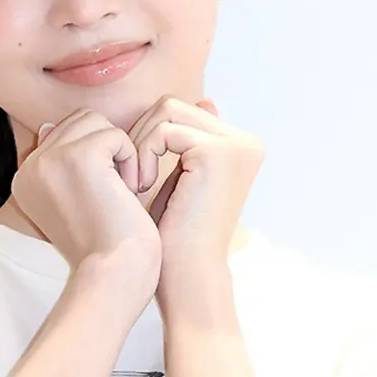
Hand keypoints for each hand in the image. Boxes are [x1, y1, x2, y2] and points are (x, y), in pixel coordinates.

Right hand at [12, 108, 161, 298]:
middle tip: (117, 189)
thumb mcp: (73, 200)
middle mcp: (30, 166)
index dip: (96, 156)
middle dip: (106, 147)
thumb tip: (48, 125)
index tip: (102, 196)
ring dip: (118, 150)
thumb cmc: (104, 244)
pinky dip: (131, 159)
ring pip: (95, 121)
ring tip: (122, 188)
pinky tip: (130, 191)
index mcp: (25, 177)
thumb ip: (59, 163)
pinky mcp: (78, 156)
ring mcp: (50, 159)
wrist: (113, 274)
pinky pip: (115, 134)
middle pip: (79, 121)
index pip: (64, 133)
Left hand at [129, 96, 263, 266]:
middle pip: (173, 105)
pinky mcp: (218, 152)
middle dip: (142, 134)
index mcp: (241, 145)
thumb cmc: (177, 235)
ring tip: (137, 181)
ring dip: (140, 142)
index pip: (181, 111)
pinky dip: (143, 153)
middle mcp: (246, 141)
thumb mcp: (185, 178)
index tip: (136, 169)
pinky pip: (163, 130)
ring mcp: (236, 145)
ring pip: (166, 110)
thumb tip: (205, 100)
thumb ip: (194, 141)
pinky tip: (142, 185)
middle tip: (131, 174)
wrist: (187, 276)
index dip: (148, 134)